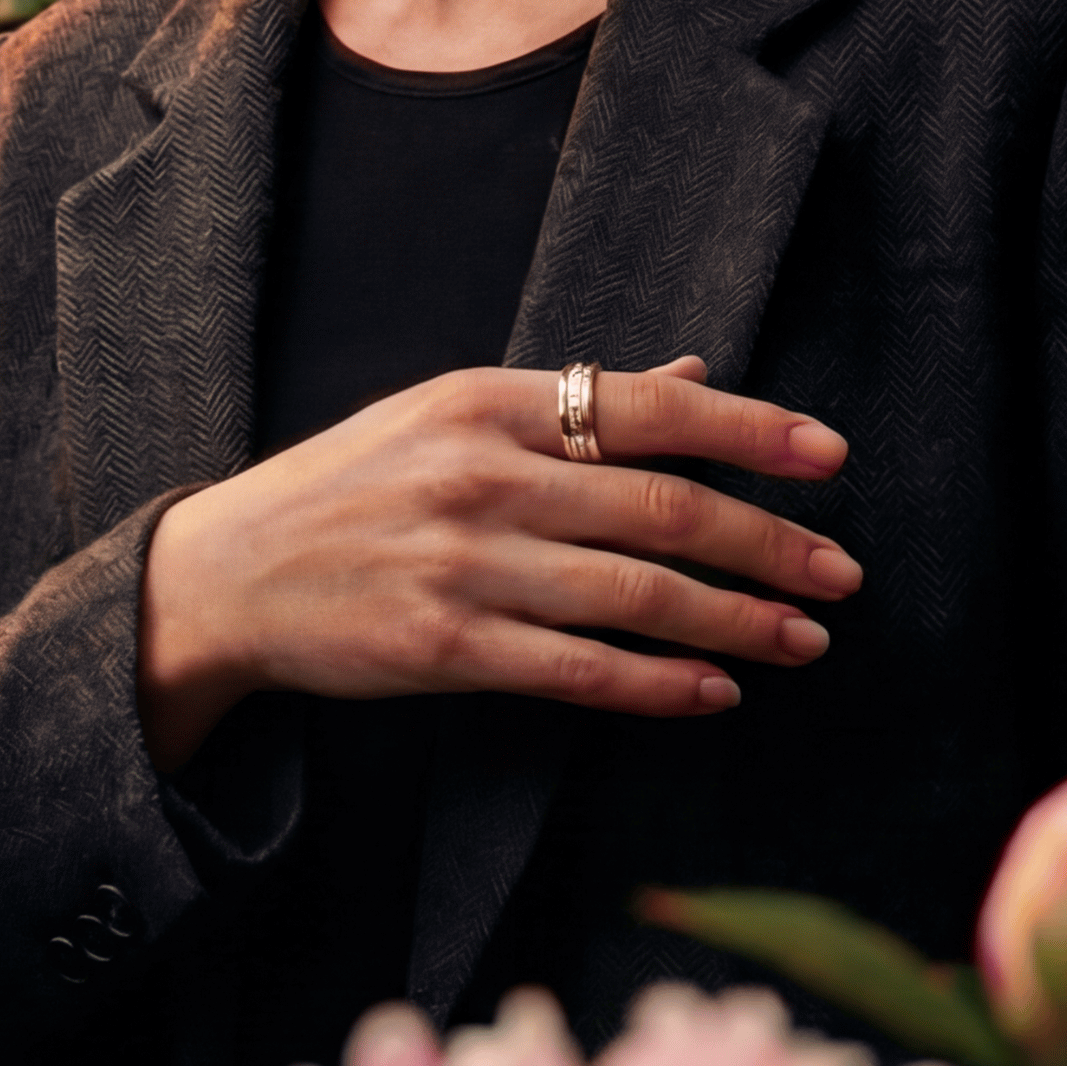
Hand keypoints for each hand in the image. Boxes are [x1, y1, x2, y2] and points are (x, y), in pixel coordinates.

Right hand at [135, 356, 856, 770]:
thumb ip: (568, 403)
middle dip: (770, 543)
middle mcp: (476, 476)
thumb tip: (694, 374)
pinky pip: (580, 670)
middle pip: (662, 506)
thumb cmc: (345, 489)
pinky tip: (714, 691)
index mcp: (479, 403)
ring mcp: (460, 564)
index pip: (643, 406)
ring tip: (805, 639)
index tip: (831, 456)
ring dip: (739, 621)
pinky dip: (661, 683)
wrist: (224, 575)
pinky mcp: (443, 647)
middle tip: (842, 573)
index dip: (750, 431)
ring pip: (638, 592)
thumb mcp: (443, 418)